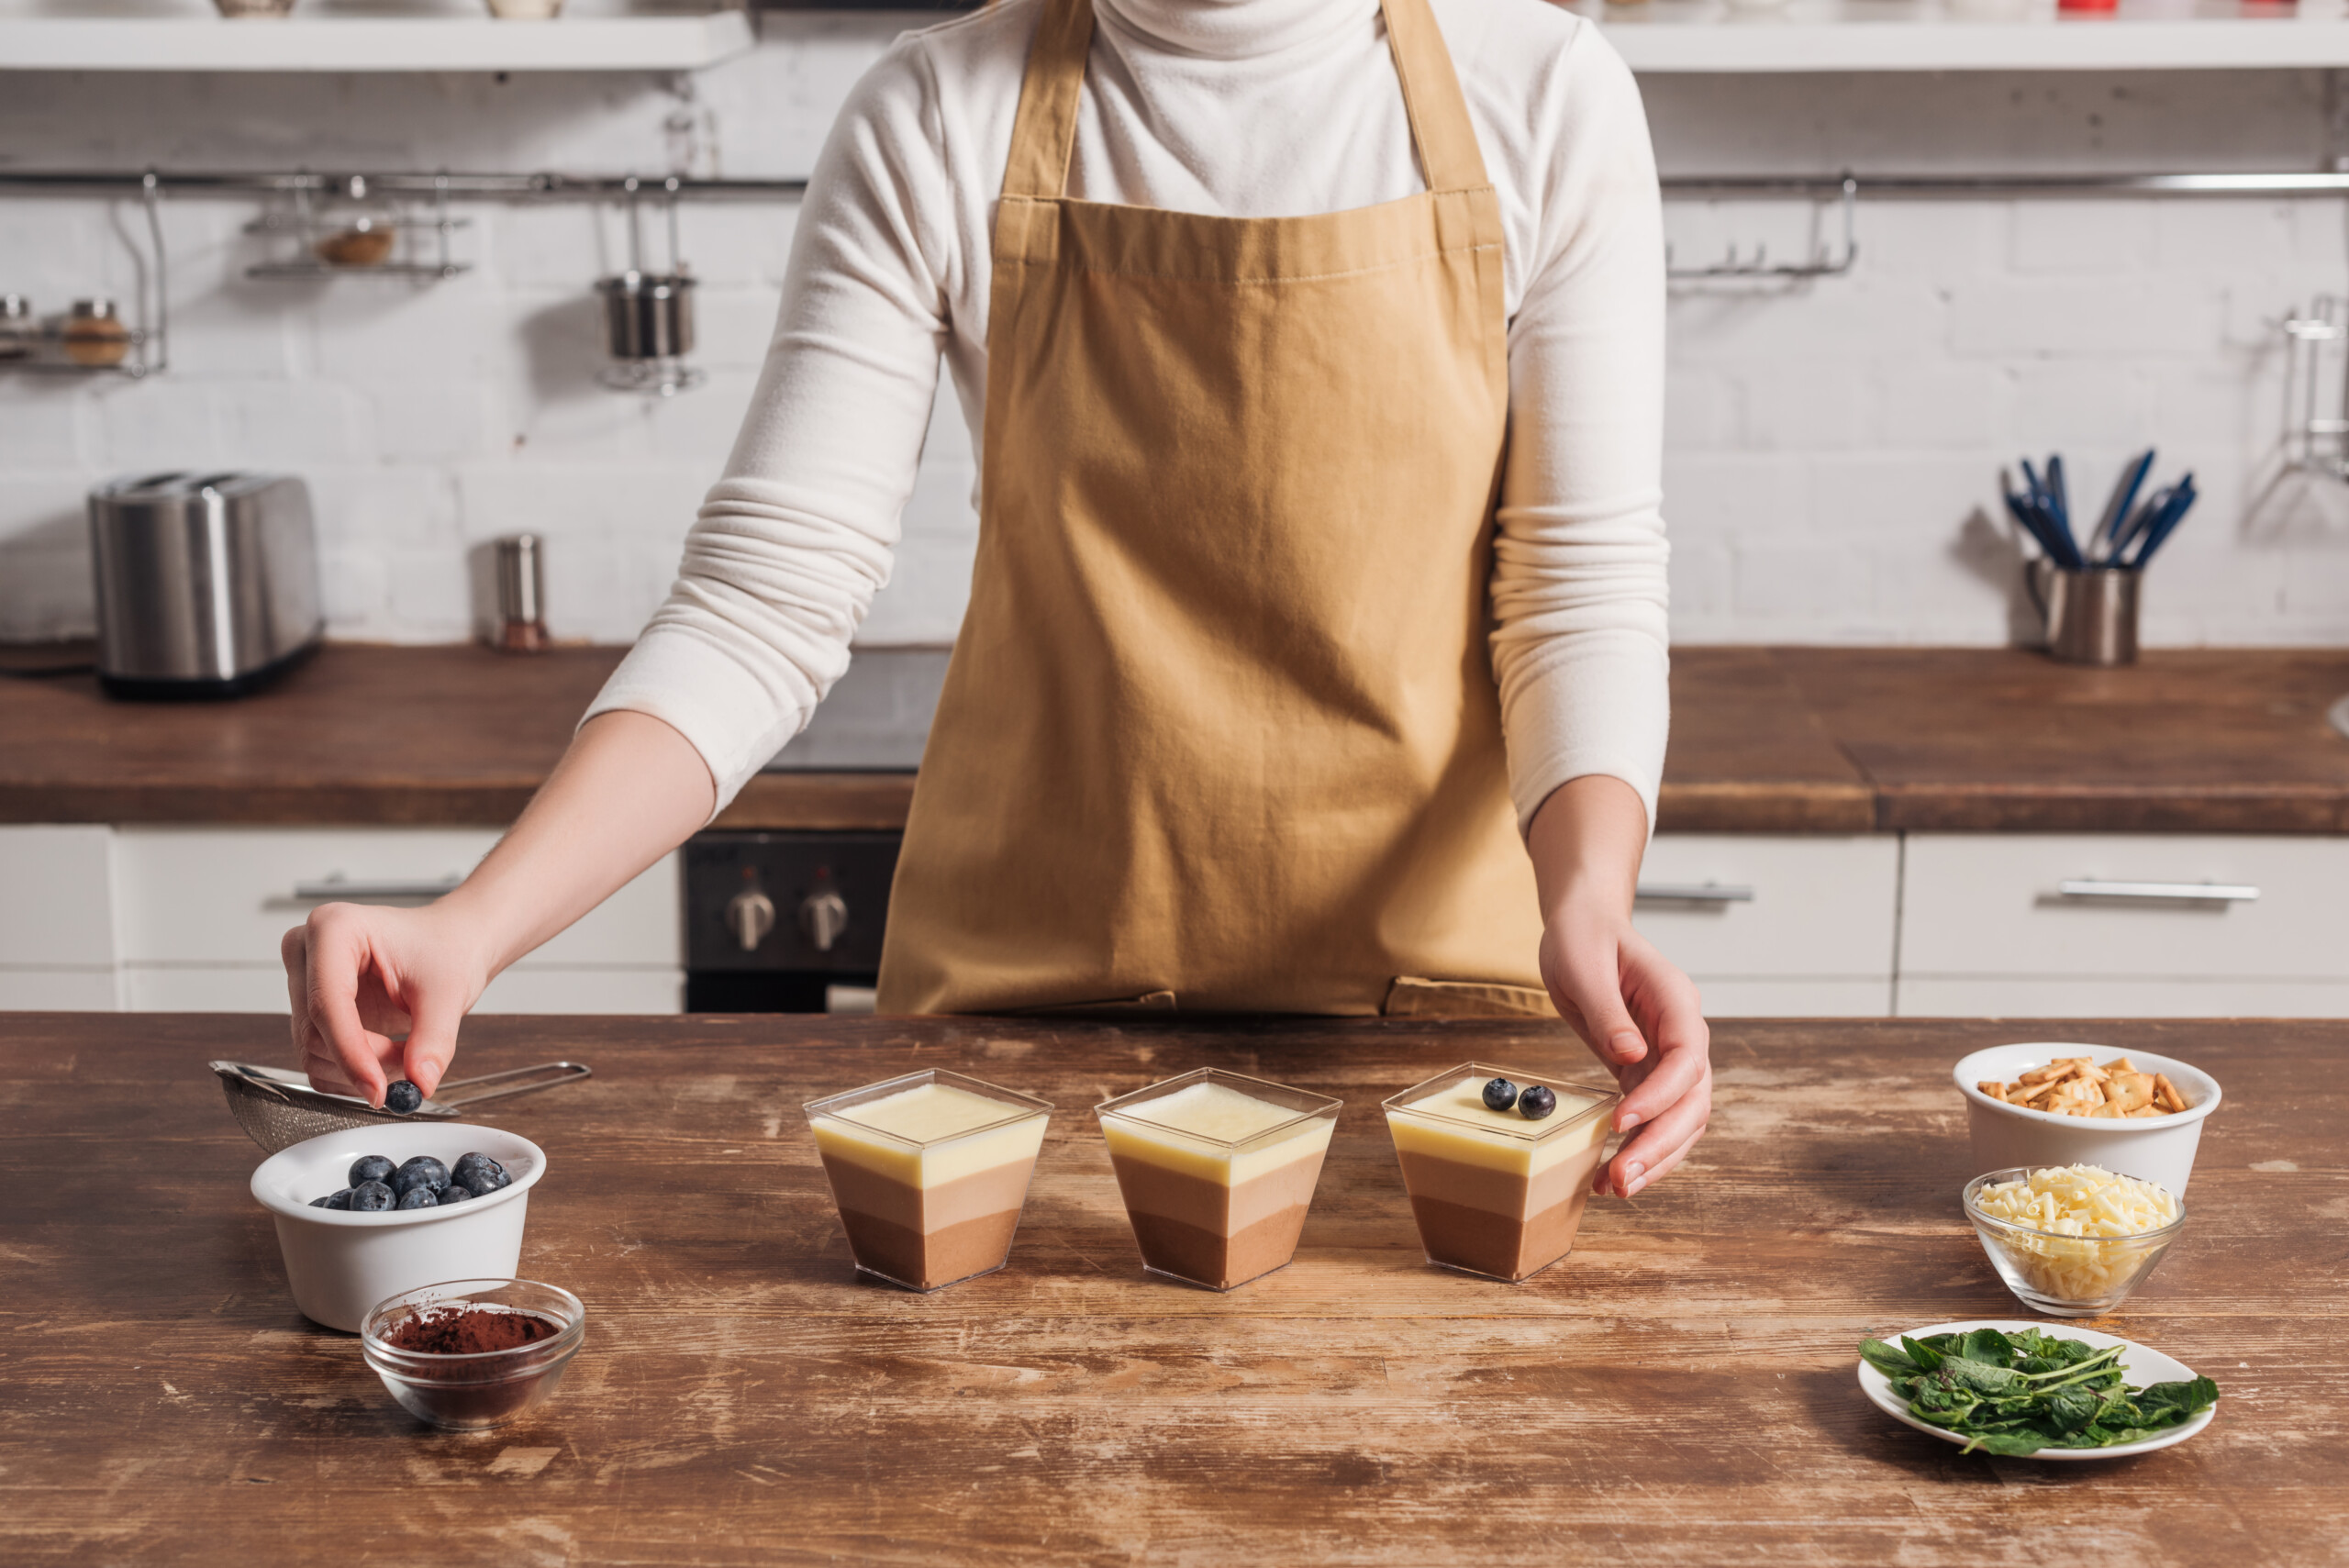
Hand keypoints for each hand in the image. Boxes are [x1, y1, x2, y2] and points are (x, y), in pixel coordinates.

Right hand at [281, 902, 490, 1107]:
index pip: (327, 1003)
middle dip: (365, 1061)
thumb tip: (420, 1084)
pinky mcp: (309, 1010)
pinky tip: (387, 1057)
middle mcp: (306, 951)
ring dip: (360, 1070)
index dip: (351, 1053)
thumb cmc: (445, 950)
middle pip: (315, 1031)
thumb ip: (434, 1040)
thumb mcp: (448, 992)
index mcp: (334, 928)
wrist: (448, 945)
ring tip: (407, 1054)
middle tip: (411, 1069)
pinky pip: (317, 1059)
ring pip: (312, 1051)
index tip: (379, 1089)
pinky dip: (352, 1072)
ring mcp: (303, 982)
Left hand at [1525, 775, 1712, 1198]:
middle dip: (1660, 1143)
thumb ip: (1609, 1012)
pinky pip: (1657, 1118)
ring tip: (1618, 1188)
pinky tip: (1614, 1172)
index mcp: (1675, 1000)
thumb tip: (1631, 1056)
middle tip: (1621, 1177)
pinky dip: (1642, 1148)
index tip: (1622, 1121)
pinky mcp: (1648, 1073)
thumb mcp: (1583, 965)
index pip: (1686, 1057)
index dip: (1660, 1095)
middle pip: (1692, 1099)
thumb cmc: (1583, 937)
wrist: (1584, 927)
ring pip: (1682, 1118)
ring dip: (1656, 1157)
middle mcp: (1682, 1032)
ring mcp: (1670, 1055)